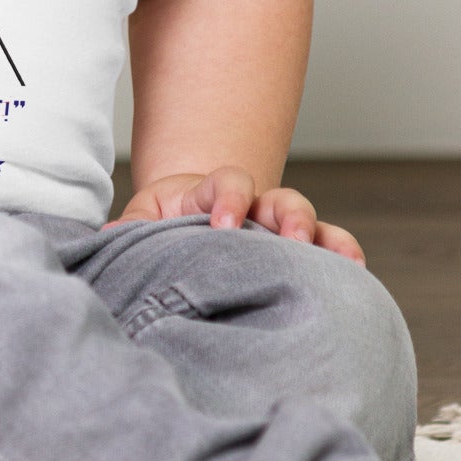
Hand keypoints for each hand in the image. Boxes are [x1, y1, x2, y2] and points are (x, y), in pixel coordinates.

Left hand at [107, 167, 364, 262]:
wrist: (187, 222)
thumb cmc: (163, 225)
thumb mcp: (143, 221)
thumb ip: (130, 228)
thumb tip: (104, 242)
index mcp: (213, 192)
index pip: (228, 183)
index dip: (230, 200)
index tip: (222, 227)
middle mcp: (255, 205)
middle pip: (281, 199)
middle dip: (287, 216)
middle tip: (287, 239)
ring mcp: (279, 227)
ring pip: (309, 221)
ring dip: (321, 237)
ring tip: (337, 261)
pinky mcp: (297, 249)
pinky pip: (329, 246)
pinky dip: (344, 256)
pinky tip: (356, 276)